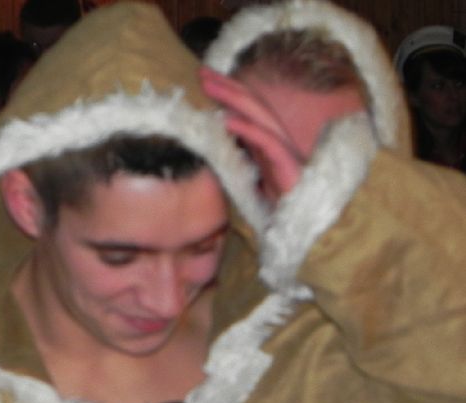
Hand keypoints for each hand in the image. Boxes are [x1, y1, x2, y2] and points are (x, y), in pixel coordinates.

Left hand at [200, 67, 303, 200]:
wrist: (303, 231)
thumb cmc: (277, 210)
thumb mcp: (250, 185)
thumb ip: (237, 167)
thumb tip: (214, 153)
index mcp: (265, 146)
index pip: (245, 112)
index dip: (226, 94)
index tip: (203, 79)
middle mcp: (275, 143)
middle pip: (251, 107)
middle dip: (226, 87)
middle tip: (201, 71)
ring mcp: (283, 152)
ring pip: (258, 117)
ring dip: (232, 99)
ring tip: (210, 86)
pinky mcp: (287, 165)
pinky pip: (265, 142)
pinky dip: (246, 129)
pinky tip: (227, 119)